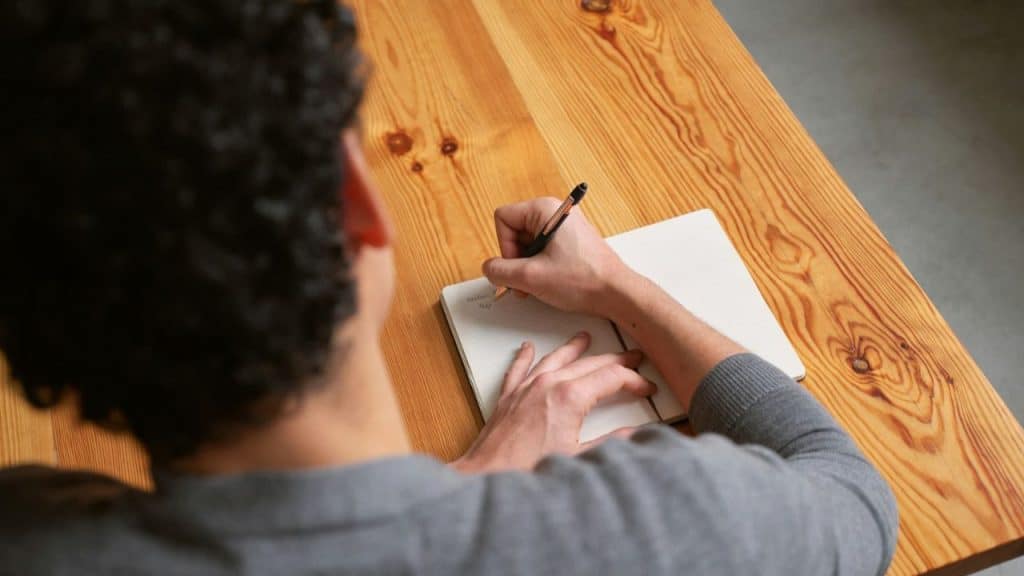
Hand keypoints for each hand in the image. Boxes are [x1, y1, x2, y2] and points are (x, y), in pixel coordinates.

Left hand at [452, 332, 654, 472]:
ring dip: (573, 348)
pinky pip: (518, 368)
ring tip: (585, 338)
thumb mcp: (579, 458)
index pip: (611, 378)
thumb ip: (611, 443)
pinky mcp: (508, 397)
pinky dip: (524, 356)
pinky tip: (527, 348)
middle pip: (589, 364)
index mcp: (570, 397)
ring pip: (554, 359)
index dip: (634, 380)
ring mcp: (526, 388)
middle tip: (632, 357)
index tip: (646, 388)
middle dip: (614, 360)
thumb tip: (636, 434)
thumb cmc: (528, 471)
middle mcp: (548, 385)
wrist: (489, 477)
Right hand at [483, 198, 631, 314]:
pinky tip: (549, 282)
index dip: (504, 246)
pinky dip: (539, 268)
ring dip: (527, 267)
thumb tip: (489, 268)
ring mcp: (564, 227)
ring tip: (539, 283)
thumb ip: (500, 271)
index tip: (517, 265)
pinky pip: (542, 250)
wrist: (616, 293)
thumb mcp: (530, 277)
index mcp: (545, 209)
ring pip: (528, 243)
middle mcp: (555, 213)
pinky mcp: (571, 242)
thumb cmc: (585, 279)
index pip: (503, 218)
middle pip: (514, 231)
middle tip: (526, 279)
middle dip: (516, 259)